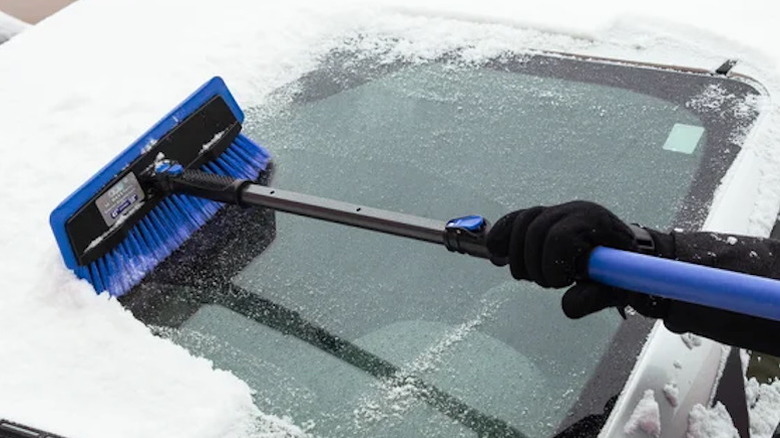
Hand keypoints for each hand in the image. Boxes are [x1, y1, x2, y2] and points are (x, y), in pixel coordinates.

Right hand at [486, 201, 667, 317]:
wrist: (630, 256)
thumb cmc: (625, 273)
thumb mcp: (616, 290)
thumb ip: (594, 299)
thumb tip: (567, 306)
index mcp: (596, 223)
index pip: (559, 237)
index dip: (553, 265)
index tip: (564, 282)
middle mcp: (576, 210)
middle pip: (536, 229)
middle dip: (534, 263)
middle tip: (546, 283)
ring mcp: (559, 210)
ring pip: (522, 222)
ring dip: (518, 253)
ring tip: (529, 274)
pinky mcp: (545, 216)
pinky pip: (516, 219)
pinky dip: (503, 233)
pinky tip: (495, 249)